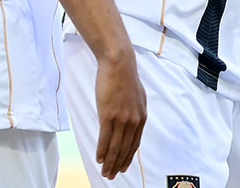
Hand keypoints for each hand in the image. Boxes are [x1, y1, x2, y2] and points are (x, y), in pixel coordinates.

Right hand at [94, 46, 146, 178]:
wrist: (118, 63)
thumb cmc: (124, 78)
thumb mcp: (136, 97)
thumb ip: (134, 112)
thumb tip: (130, 122)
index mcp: (141, 117)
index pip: (134, 144)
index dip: (128, 158)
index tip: (123, 167)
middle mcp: (134, 121)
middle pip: (125, 149)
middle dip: (118, 164)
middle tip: (112, 176)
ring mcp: (121, 118)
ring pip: (115, 147)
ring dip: (109, 162)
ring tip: (104, 172)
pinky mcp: (108, 115)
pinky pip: (105, 138)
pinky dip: (102, 151)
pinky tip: (98, 159)